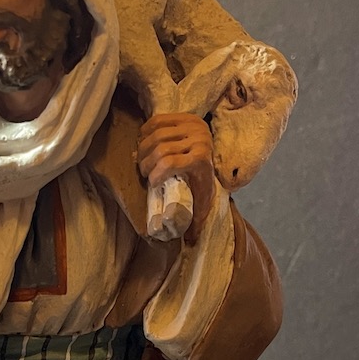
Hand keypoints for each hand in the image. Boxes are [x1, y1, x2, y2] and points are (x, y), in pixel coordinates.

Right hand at [137, 113, 215, 242]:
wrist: (217, 158)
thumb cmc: (204, 184)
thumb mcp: (203, 203)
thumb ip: (197, 223)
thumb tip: (189, 243)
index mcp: (201, 160)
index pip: (169, 163)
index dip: (154, 174)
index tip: (150, 183)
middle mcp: (199, 139)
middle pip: (160, 148)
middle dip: (145, 162)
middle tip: (142, 172)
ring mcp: (193, 125)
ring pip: (156, 134)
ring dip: (143, 148)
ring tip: (142, 160)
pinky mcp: (185, 116)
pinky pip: (158, 120)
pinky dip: (145, 131)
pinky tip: (142, 141)